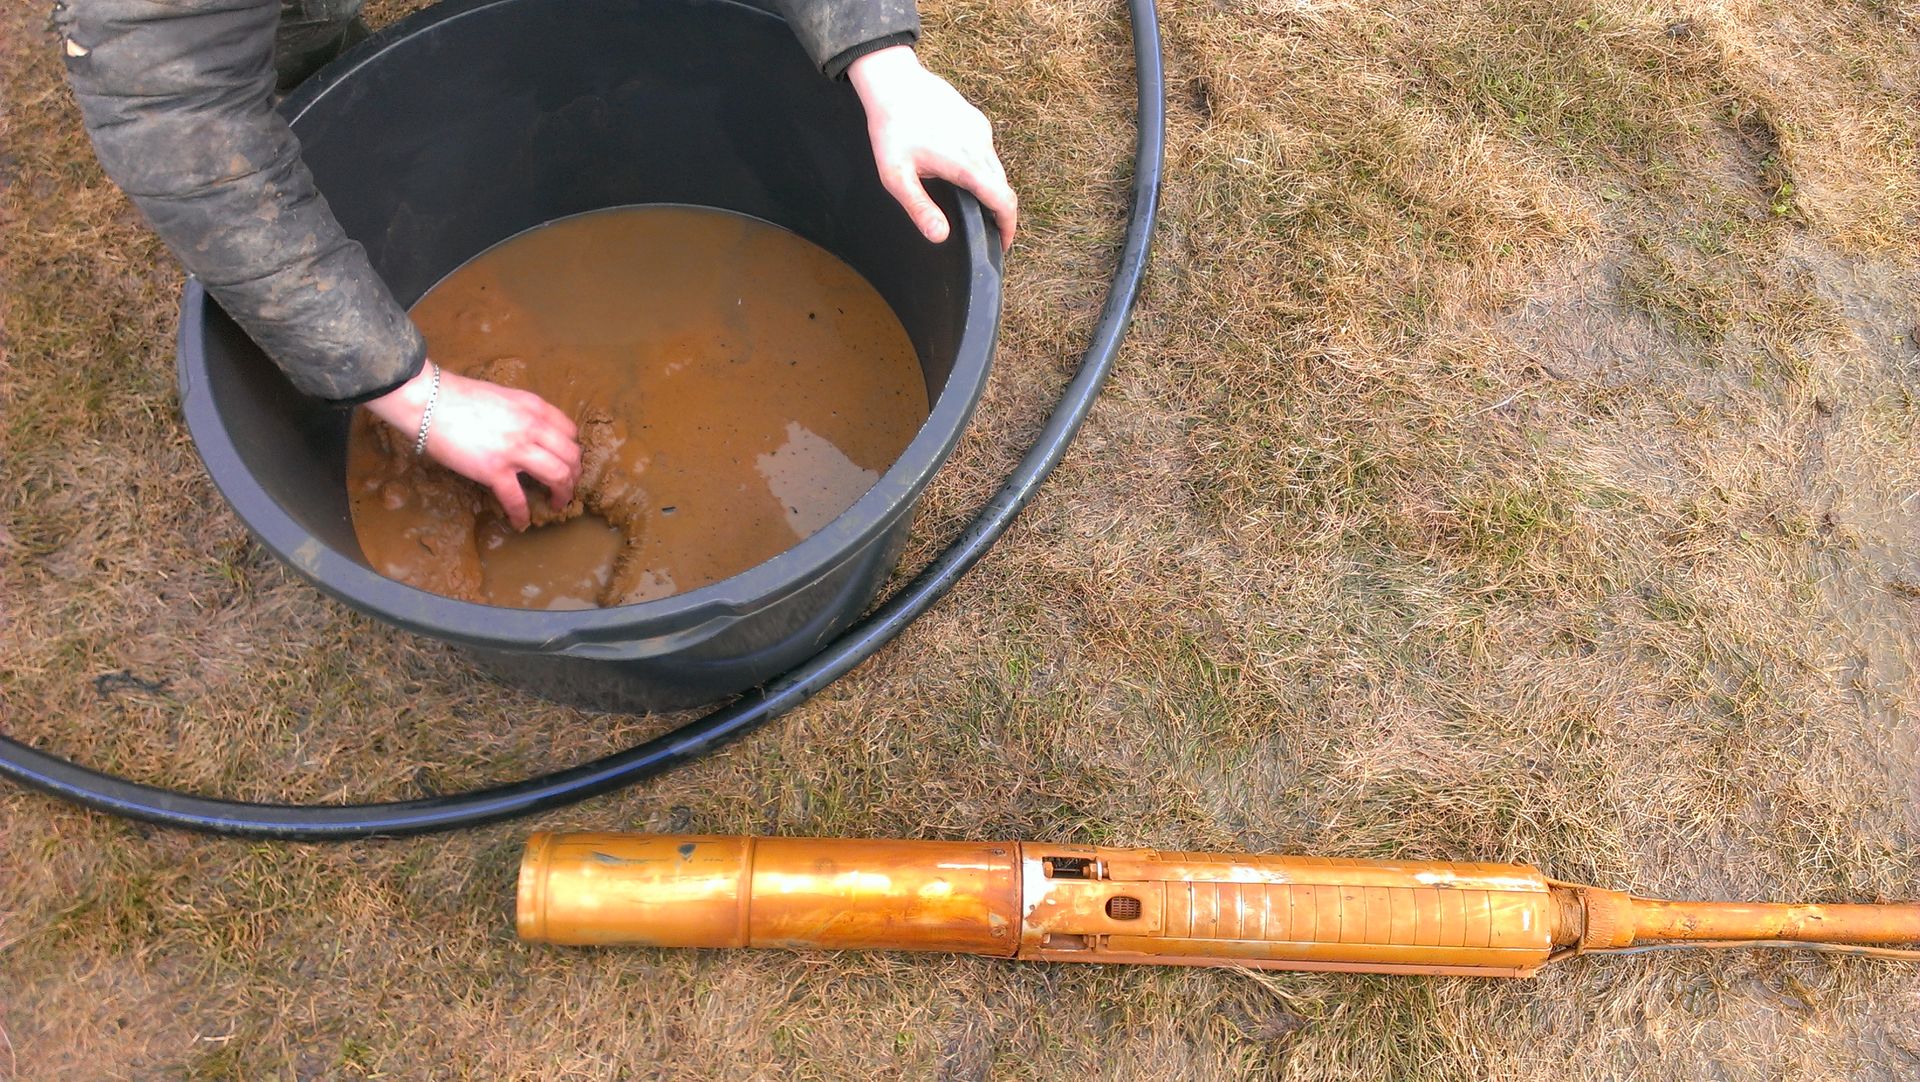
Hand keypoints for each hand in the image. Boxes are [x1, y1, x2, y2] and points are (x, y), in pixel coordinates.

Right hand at [365, 362, 581, 529]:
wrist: (429, 401)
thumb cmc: (460, 397)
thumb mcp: (505, 397)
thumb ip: (523, 414)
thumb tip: (531, 433)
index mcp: (535, 408)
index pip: (570, 432)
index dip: (572, 451)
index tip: (567, 462)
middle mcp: (532, 427)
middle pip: (571, 456)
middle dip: (574, 476)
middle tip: (567, 487)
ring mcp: (515, 449)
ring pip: (558, 476)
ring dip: (563, 494)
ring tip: (557, 504)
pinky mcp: (494, 470)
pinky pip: (517, 499)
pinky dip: (522, 515)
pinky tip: (522, 523)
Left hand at [847, 46, 1017, 250]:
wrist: (893, 82)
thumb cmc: (891, 129)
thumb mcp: (896, 176)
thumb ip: (919, 208)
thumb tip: (940, 236)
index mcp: (966, 164)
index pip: (1003, 201)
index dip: (1007, 227)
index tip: (1002, 244)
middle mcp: (980, 146)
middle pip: (1003, 187)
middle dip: (999, 212)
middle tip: (986, 231)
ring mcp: (981, 131)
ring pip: (996, 169)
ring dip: (991, 190)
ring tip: (975, 206)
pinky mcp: (976, 120)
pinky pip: (987, 152)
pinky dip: (983, 169)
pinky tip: (962, 173)